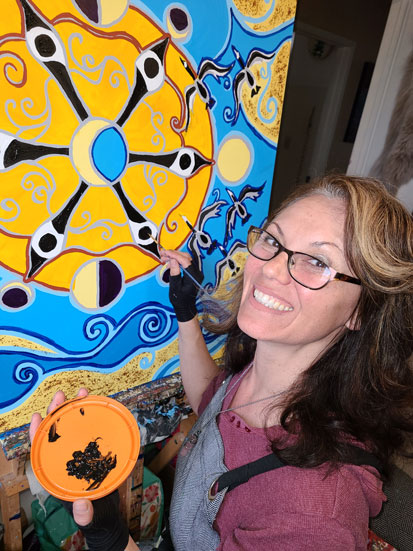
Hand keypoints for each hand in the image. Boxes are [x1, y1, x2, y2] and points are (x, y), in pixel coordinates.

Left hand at [30, 390, 130, 550]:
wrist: (108, 517)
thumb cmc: (95, 517)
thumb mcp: (90, 516)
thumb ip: (85, 513)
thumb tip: (80, 506)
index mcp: (60, 475)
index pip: (43, 450)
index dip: (38, 433)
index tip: (38, 415)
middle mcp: (68, 461)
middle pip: (58, 433)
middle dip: (58, 412)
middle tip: (62, 395)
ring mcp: (81, 454)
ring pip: (74, 428)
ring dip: (75, 409)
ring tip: (82, 393)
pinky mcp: (94, 452)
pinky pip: (89, 432)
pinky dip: (91, 418)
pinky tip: (95, 406)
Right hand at [160, 249, 202, 321]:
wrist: (185, 306)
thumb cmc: (180, 299)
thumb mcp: (175, 287)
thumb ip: (174, 273)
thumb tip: (173, 260)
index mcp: (194, 277)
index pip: (185, 261)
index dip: (175, 255)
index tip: (166, 253)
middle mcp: (197, 273)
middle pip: (186, 257)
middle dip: (174, 254)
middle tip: (163, 254)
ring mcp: (196, 272)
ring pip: (186, 259)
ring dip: (175, 256)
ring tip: (164, 258)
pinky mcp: (193, 273)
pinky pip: (186, 263)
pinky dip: (177, 260)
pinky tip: (169, 261)